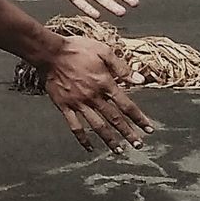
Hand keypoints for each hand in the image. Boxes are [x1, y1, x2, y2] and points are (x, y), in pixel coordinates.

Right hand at [44, 36, 154, 153]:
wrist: (51, 53)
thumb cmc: (78, 49)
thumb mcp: (104, 51)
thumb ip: (122, 68)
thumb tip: (140, 79)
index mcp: (105, 83)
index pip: (126, 105)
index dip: (139, 118)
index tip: (148, 129)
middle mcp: (94, 96)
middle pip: (114, 119)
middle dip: (128, 133)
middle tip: (138, 145)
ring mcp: (79, 103)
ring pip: (97, 126)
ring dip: (110, 140)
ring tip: (119, 151)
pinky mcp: (65, 107)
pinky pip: (75, 127)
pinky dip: (83, 139)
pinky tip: (90, 148)